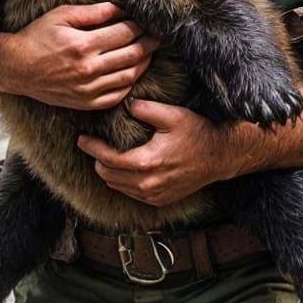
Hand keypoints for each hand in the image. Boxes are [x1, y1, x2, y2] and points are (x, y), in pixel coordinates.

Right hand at [0, 1, 158, 110]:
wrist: (17, 68)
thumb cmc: (37, 37)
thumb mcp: (61, 15)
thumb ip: (93, 12)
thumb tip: (120, 8)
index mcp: (83, 45)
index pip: (124, 33)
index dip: (139, 25)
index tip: (146, 21)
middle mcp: (88, 69)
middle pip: (131, 54)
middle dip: (149, 43)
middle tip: (158, 36)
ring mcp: (88, 89)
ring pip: (128, 76)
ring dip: (144, 63)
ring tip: (149, 52)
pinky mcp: (86, 103)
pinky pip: (117, 95)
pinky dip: (130, 83)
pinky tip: (133, 72)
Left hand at [77, 98, 258, 206]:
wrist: (220, 156)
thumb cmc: (198, 133)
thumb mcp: (171, 115)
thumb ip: (145, 109)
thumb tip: (124, 103)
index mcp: (146, 163)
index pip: (107, 159)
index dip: (91, 148)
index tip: (81, 138)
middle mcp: (147, 184)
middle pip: (107, 175)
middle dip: (97, 160)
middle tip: (92, 144)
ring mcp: (154, 194)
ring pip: (117, 186)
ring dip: (109, 171)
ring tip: (107, 154)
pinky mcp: (160, 199)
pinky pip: (131, 193)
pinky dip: (122, 181)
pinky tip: (125, 167)